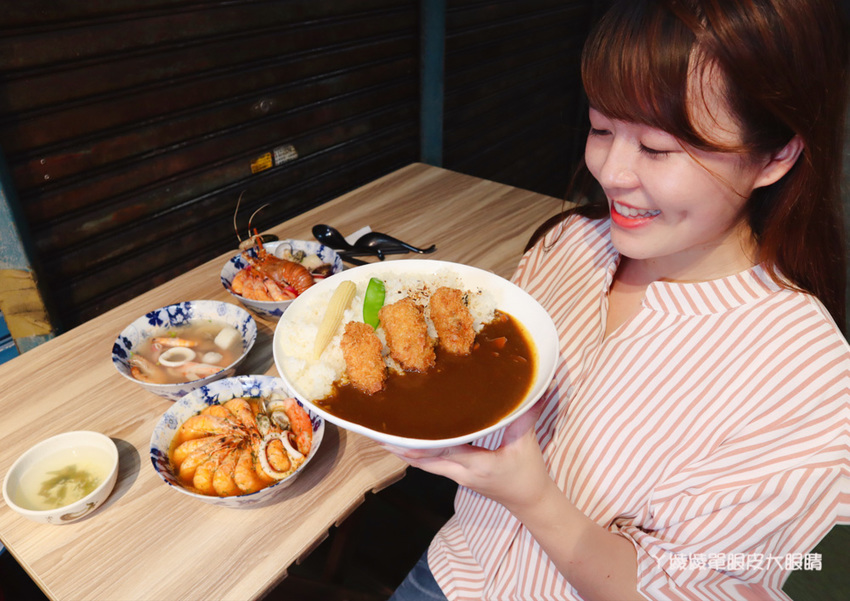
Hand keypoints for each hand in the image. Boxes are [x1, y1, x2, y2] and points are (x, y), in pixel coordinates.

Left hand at [381, 400, 550, 510]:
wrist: (528, 501)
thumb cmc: (528, 473)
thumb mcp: (526, 444)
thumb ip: (525, 416)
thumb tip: (536, 387)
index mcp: (477, 464)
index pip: (443, 449)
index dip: (421, 440)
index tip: (402, 428)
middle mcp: (460, 472)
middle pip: (423, 459)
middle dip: (400, 446)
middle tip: (379, 431)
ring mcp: (455, 475)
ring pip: (422, 463)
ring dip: (403, 450)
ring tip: (381, 436)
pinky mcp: (455, 475)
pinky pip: (428, 464)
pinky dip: (414, 454)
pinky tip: (401, 445)